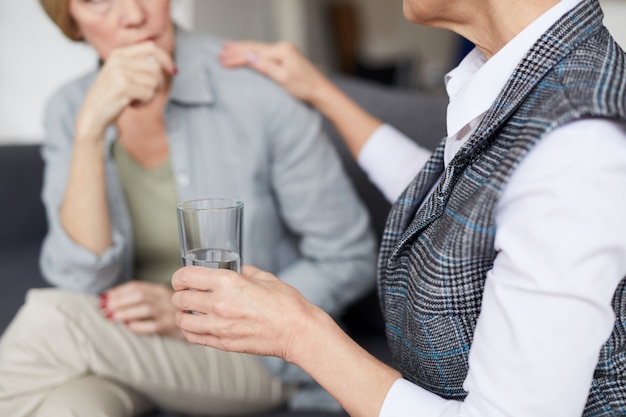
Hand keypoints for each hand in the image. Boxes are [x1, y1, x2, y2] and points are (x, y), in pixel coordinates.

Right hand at [75, 41, 176, 141]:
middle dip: (156, 84)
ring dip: (149, 95)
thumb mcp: (123, 75)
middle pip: (155, 67)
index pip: (150, 47)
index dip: (165, 58)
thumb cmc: (112, 97)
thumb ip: (140, 66)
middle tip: (144, 94)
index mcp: (118, 53)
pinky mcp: (123, 85)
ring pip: (154, 82)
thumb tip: (167, 64)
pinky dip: (145, 102)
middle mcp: (118, 59)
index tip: (173, 71)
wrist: (93, 115)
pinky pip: (149, 93)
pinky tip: (132, 105)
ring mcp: (119, 71)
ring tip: (135, 99)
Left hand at [100, 281, 181, 337]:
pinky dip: (138, 325)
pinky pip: (152, 326)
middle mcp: (166, 298)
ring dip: (125, 312)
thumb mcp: (159, 299)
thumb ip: (141, 297)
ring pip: (145, 309)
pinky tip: (128, 325)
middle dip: (119, 300)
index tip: (104, 296)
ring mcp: (169, 312)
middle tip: (104, 307)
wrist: (195, 324)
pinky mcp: (170, 327)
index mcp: (160, 289)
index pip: (137, 286)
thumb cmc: (169, 312)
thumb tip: (110, 299)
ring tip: (111, 316)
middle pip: (140, 296)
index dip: (119, 291)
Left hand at [171, 265, 317, 361]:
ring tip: (188, 310)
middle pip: (181, 298)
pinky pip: (194, 337)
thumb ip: (245, 272)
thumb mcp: (265, 277)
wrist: (298, 331)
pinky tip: (195, 325)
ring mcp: (219, 326)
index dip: (179, 276)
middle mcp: (219, 303)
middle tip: (184, 293)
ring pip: (182, 320)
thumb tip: (237, 270)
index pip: (186, 276)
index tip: (182, 278)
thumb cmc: (286, 303)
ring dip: (181, 313)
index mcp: (228, 282)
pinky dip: (189, 330)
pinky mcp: (223, 343)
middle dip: (179, 294)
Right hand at [220, 41, 327, 105]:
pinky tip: (248, 52)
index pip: (253, 53)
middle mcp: (283, 47)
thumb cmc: (305, 88)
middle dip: (236, 50)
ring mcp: (285, 51)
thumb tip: (249, 57)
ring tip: (228, 47)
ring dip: (242, 49)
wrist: (321, 91)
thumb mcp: (283, 78)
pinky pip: (264, 52)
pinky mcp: (286, 58)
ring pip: (258, 48)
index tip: (222, 61)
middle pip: (254, 47)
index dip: (236, 57)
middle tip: (220, 52)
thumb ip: (265, 67)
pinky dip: (252, 52)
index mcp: (281, 51)